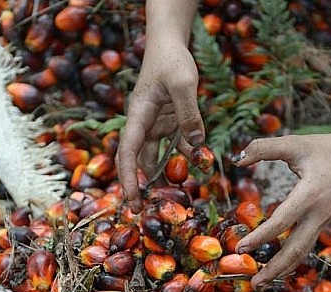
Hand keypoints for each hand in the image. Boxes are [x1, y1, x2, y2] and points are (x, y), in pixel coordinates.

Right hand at [117, 38, 204, 212]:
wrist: (170, 42)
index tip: (131, 199)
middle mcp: (143, 123)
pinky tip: (202, 161)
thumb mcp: (184, 84)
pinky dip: (188, 153)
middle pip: (136, 159)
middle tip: (141, 209)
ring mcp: (156, 122)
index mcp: (138, 115)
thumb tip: (197, 145)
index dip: (127, 178)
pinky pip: (177, 142)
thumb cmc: (172, 59)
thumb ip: (190, 115)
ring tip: (182, 190)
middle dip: (138, 184)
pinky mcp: (170, 120)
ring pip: (159, 154)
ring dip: (170, 170)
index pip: (127, 152)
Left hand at [233, 133, 330, 288]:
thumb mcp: (295, 143)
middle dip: (274, 268)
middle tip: (254, 284)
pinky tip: (276, 268)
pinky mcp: (323, 223)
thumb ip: (264, 148)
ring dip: (282, 269)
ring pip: (302, 252)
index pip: (282, 221)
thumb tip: (237, 159)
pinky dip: (291, 259)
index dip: (260, 236)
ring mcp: (322, 221)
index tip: (241, 247)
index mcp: (310, 194)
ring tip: (261, 283)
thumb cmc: (327, 149)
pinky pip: (306, 246)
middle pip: (295, 249)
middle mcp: (318, 213)